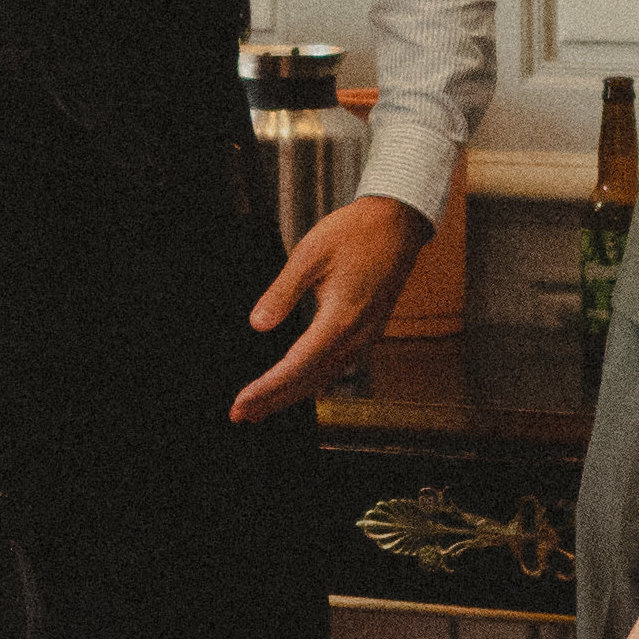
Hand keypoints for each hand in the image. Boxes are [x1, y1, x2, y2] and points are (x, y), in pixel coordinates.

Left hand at [234, 193, 431, 420]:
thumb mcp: (310, 254)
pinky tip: (297, 383)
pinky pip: (338, 367)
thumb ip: (282, 292)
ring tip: (261, 407)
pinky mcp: (368, 331)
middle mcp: (357, 335)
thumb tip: (258, 324)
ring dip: (292, 395)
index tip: (242, 403)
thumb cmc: (357, 232)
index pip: (298, 366)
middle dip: (274, 400)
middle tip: (241, 414)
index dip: (268, 388)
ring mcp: (366, 336)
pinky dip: (312, 380)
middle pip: (310, 380)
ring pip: (325, 378)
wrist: (398, 223)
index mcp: (341, 318)